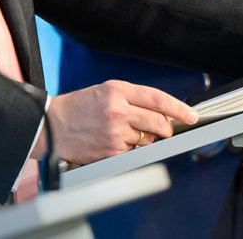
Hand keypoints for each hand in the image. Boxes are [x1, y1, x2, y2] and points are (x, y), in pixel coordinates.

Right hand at [42, 80, 197, 164]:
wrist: (51, 124)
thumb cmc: (78, 107)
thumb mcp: (104, 91)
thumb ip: (132, 99)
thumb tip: (161, 114)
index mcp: (116, 90)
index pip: (158, 99)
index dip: (179, 108)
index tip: (191, 115)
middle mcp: (117, 110)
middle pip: (159, 122)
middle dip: (166, 129)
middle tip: (163, 130)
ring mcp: (115, 132)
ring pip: (147, 139)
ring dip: (143, 139)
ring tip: (122, 133)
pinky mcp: (111, 150)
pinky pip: (134, 152)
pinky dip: (129, 149)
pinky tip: (112, 141)